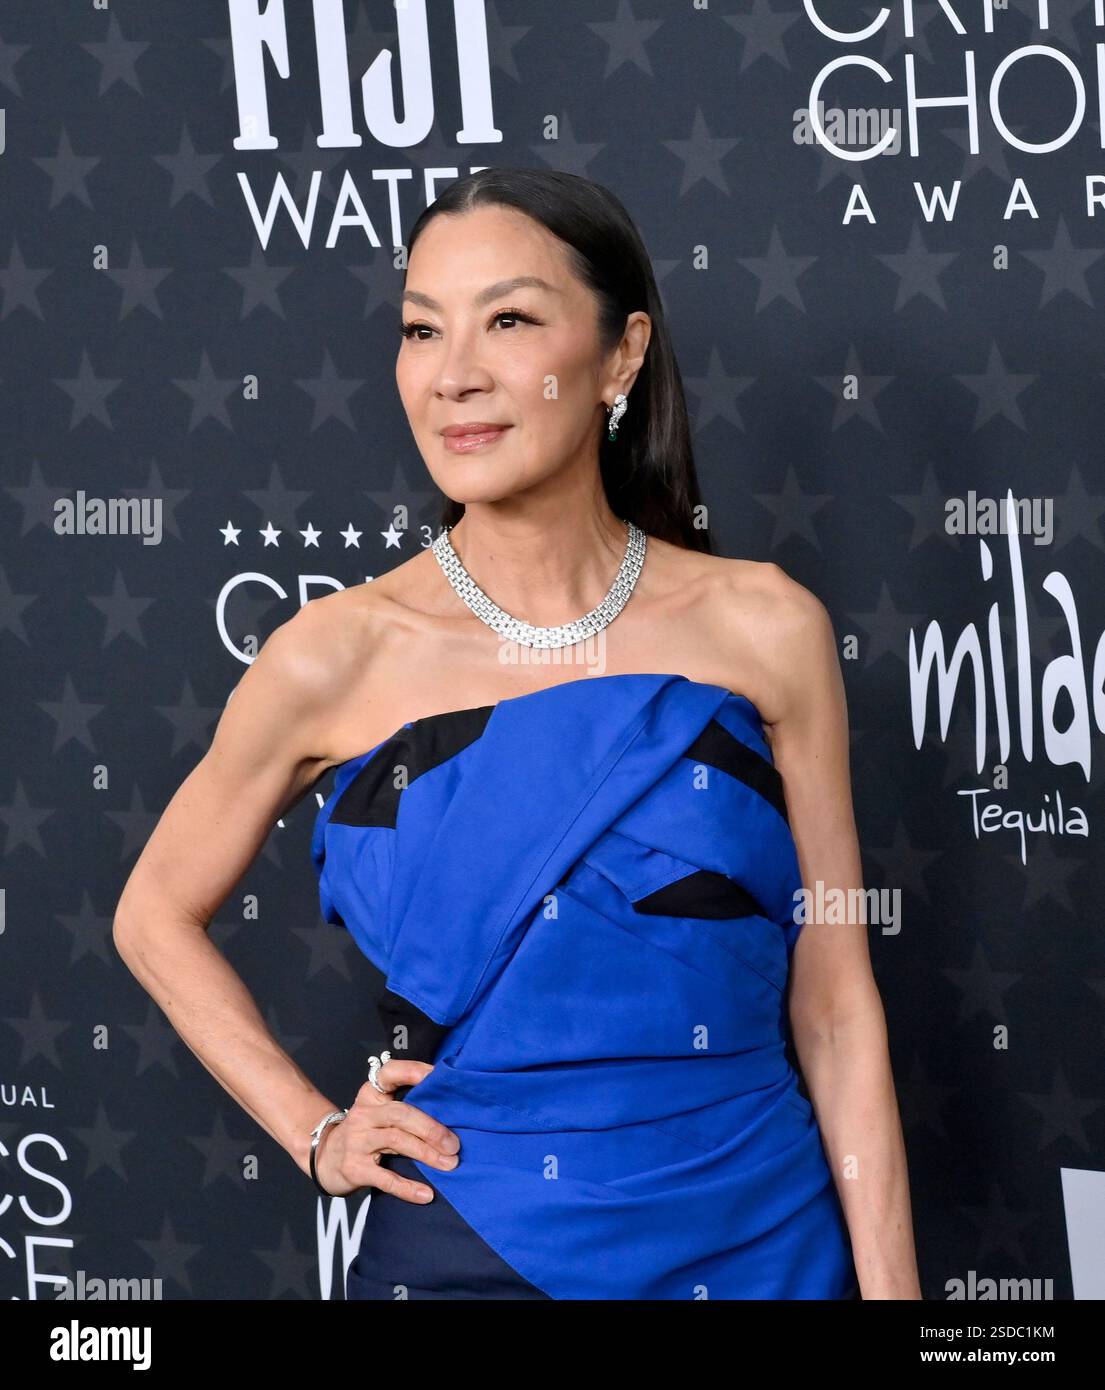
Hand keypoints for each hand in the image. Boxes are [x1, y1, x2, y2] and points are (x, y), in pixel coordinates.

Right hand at [314, 1058, 459, 1202]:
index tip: (436, 1074)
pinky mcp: (354, 1168)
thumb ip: (406, 1108)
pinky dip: (407, 1187)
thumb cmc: (365, 1133)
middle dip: (431, 1128)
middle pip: (401, 1113)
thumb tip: (452, 1114)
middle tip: (454, 1144)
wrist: (325, 1159)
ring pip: (397, 1141)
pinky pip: (385, 1178)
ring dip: (427, 1153)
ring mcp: (357, 1141)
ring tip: (450, 1163)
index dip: (412, 1071)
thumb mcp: (378, 1113)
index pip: (389, 1073)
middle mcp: (363, 1114)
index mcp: (372, 1095)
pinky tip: (426, 1195)